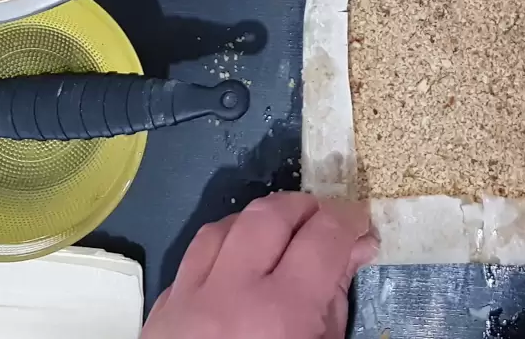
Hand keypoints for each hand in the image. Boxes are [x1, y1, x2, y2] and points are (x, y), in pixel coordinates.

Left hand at [142, 192, 376, 338]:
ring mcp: (187, 301)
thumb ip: (335, 310)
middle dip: (307, 209)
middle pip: (270, 215)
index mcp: (281, 314)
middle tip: (328, 225)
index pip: (324, 236)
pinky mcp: (161, 314)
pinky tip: (240, 265)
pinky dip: (222, 249)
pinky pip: (193, 259)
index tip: (363, 230)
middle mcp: (230, 295)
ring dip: (260, 222)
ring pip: (224, 227)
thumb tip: (348, 259)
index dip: (351, 222)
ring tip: (285, 236)